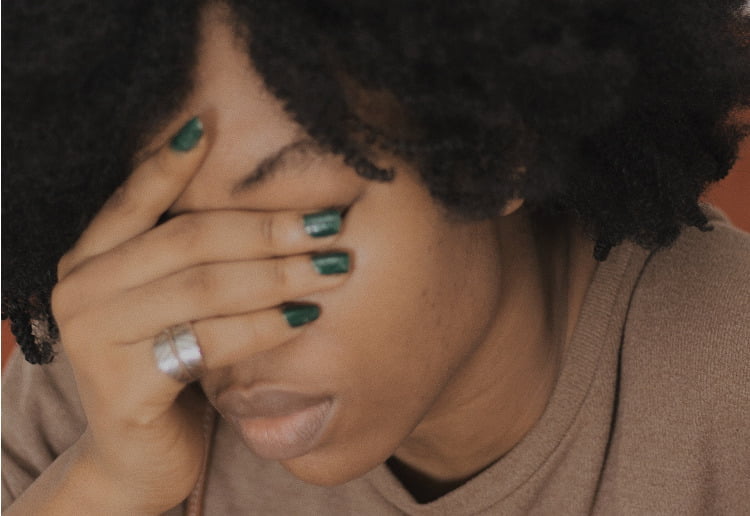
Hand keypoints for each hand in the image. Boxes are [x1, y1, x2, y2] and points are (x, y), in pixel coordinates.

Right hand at [50, 117, 347, 512]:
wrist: (138, 456)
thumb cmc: (166, 363)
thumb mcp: (168, 301)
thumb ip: (187, 255)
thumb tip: (264, 203)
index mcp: (89, 258)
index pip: (135, 197)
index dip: (173, 162)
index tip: (215, 123)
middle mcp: (81, 290)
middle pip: (189, 239)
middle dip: (269, 228)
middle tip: (329, 223)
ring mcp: (96, 339)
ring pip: (204, 287)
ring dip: (279, 274)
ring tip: (334, 265)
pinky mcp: (124, 388)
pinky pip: (211, 342)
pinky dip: (265, 326)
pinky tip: (307, 316)